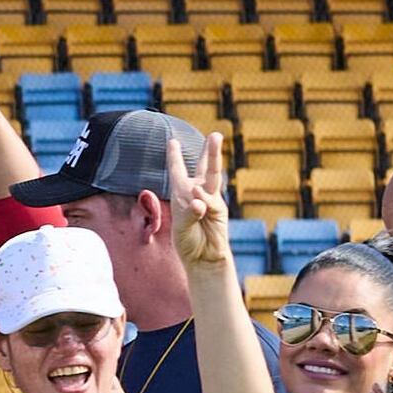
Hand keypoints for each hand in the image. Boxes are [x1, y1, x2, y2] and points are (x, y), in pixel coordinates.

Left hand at [163, 130, 237, 281]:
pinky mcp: (219, 210)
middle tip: (215, 134)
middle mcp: (198, 194)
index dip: (175, 157)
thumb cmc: (188, 242)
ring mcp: (211, 200)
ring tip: (215, 138)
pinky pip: (208, 202)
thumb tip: (200, 200)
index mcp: (182, 194)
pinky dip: (202, 202)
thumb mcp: (181, 227)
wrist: (202, 258)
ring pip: (213, 175)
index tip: (172, 141)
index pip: (178, 172)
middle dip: (210, 151)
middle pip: (204, 168)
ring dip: (214, 156)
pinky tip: (199, 206)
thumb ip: (189, 213)